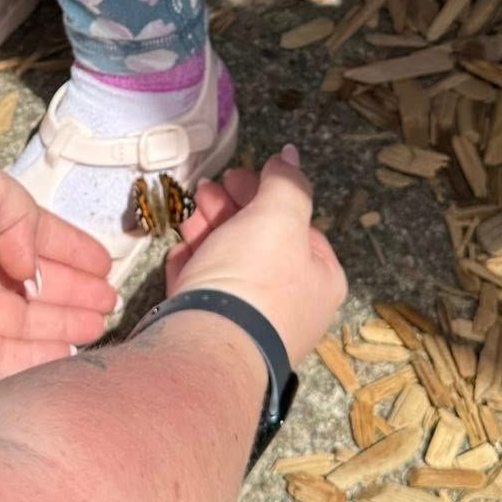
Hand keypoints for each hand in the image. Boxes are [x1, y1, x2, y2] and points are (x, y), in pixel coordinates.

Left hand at [0, 154, 117, 383]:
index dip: (70, 249)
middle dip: (72, 291)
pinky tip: (70, 357)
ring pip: (21, 323)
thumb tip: (30, 269)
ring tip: (101, 327)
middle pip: (31, 284)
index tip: (107, 265)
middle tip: (111, 304)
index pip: (33, 234)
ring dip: (61, 324)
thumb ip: (22, 221)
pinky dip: (35, 360)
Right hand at [165, 148, 345, 367]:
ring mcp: (251, 321)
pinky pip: (205, 289)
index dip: (266, 194)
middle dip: (230, 209)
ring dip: (208, 230)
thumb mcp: (279, 217)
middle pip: (260, 240)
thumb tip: (290, 154)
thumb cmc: (253, 279)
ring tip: (189, 213)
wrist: (207, 347)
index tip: (237, 175)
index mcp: (320, 278)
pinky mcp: (213, 331)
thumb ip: (287, 182)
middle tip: (206, 189)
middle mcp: (292, 304)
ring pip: (229, 262)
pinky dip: (194, 265)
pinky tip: (181, 250)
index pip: (297, 224)